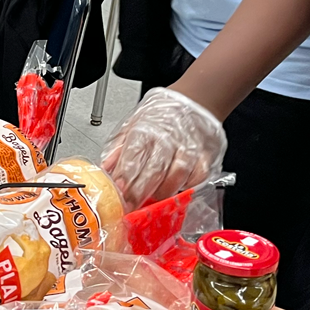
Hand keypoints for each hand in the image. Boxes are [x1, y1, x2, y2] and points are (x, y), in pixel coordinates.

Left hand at [101, 87, 226, 210]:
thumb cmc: (160, 115)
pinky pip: (196, 180)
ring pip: (175, 179)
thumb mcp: (132, 124)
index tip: (118, 194)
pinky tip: (176, 188)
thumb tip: (104, 169)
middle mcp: (167, 140)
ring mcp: (188, 149)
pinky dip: (186, 188)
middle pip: (153, 173)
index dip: (125, 180)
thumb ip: (117, 148)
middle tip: (131, 207)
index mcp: (145, 132)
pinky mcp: (205, 157)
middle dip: (139, 194)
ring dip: (162, 194)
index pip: (132, 159)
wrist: (193, 103)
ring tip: (152, 197)